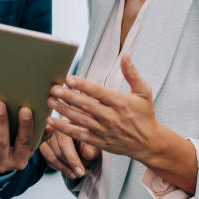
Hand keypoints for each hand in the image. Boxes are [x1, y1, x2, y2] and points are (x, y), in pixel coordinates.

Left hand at [0, 99, 36, 173]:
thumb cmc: (15, 151)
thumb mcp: (29, 149)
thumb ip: (39, 136)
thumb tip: (50, 125)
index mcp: (20, 159)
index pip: (24, 142)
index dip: (26, 126)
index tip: (26, 109)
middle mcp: (2, 161)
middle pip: (2, 140)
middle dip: (0, 121)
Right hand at [39, 115, 99, 179]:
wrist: (81, 133)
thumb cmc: (88, 135)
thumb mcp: (94, 139)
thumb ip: (92, 147)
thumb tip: (88, 154)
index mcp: (66, 121)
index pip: (65, 141)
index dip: (73, 158)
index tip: (80, 171)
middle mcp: (52, 126)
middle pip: (57, 151)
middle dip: (70, 166)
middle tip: (81, 174)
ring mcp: (44, 136)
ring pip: (52, 157)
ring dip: (65, 169)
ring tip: (76, 175)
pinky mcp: (42, 144)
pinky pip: (49, 160)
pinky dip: (59, 167)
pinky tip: (69, 171)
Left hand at [46, 53, 162, 162]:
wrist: (148, 143)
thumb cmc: (145, 114)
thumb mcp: (144, 92)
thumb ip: (132, 73)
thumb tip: (126, 54)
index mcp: (120, 103)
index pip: (98, 92)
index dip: (82, 85)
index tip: (69, 78)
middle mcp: (110, 117)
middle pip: (85, 105)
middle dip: (67, 96)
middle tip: (53, 88)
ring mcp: (103, 130)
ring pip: (79, 119)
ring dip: (62, 110)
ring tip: (49, 100)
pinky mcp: (98, 141)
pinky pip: (78, 134)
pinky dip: (64, 129)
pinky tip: (51, 121)